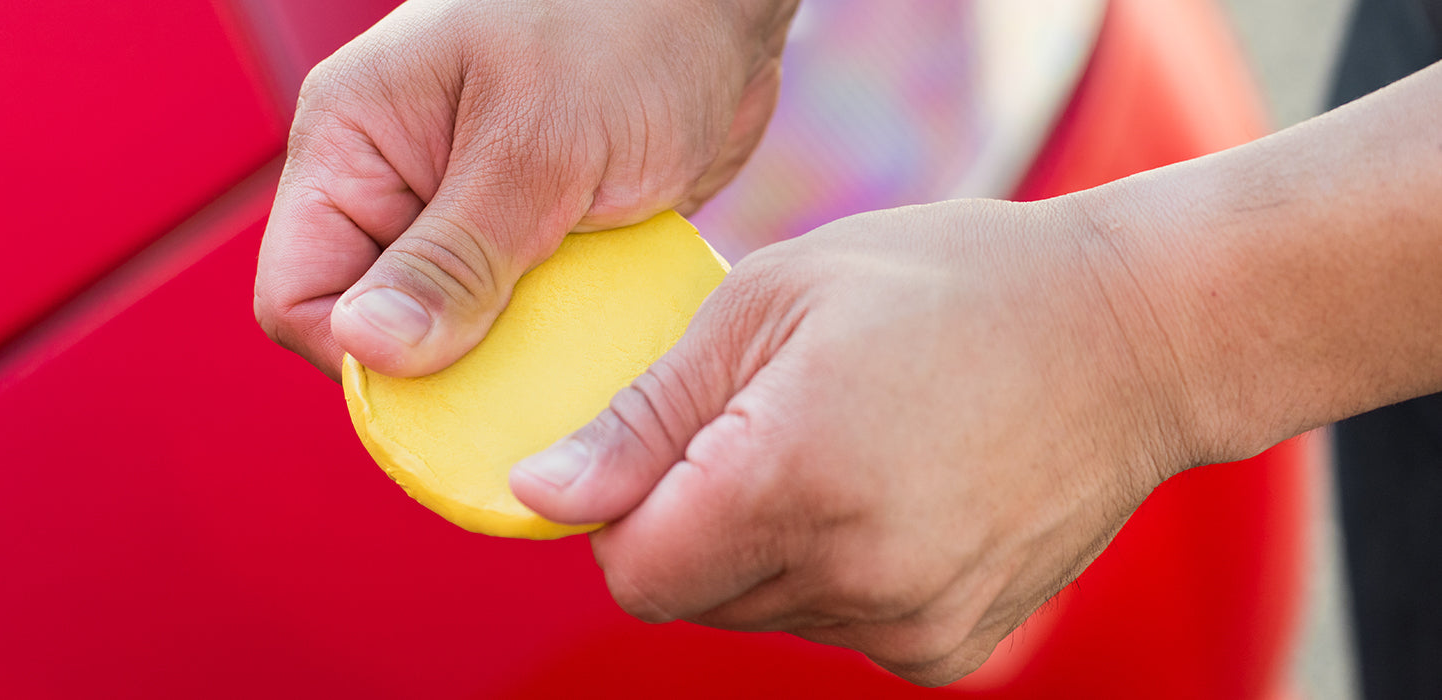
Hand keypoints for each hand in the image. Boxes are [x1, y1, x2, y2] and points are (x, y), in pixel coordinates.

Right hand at [254, 0, 797, 378]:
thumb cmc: (630, 23)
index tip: (441, 390)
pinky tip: (597, 351)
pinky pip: (518, 322)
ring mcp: (469, 215)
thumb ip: (455, 255)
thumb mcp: (539, 143)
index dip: (355, 357)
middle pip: (373, 328)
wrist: (725, 2)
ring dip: (505, 367)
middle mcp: (398, 184)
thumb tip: (368, 351)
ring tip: (566, 371)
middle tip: (517, 395)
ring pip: (450, 336)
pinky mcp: (536, 239)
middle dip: (437, 374)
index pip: (298, 293)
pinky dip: (553, 347)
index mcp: (356, 140)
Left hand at [510, 197, 1203, 684]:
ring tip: (846, 445)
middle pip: (693, 597)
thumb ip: (643, 416)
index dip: (627, 506)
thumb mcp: (771, 302)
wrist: (1135, 334)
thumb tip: (538, 494)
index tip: (669, 442)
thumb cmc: (946, 284)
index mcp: (791, 478)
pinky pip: (839, 627)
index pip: (633, 570)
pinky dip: (838, 572)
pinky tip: (895, 492)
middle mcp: (854, 575)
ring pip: (761, 614)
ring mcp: (913, 623)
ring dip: (768, 545)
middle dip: (696, 521)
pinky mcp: (956, 650)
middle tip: (772, 422)